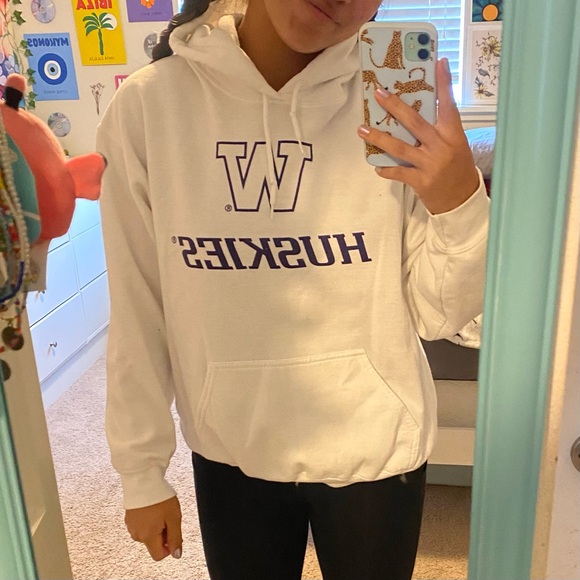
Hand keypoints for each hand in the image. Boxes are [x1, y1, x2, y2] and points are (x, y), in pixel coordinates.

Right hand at [125, 496, 182, 560]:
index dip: (169, 548)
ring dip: (155, 527)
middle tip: (167, 518)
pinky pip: (141, 526)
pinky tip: (152, 509)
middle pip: (153, 544)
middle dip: (162, 534)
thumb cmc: (159, 497)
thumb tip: (176, 554)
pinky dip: (148, 521)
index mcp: (148, 536)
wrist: (144, 481)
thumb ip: (176, 538)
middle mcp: (137, 535)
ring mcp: (131, 527)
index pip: (158, 556)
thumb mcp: (174, 518)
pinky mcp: (129, 519)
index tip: (172, 534)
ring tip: (159, 511)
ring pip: (147, 535)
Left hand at [357, 58, 479, 214]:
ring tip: (362, 129)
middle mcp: (441, 147)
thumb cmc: (457, 168)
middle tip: (378, 94)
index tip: (438, 62)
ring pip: (400, 148)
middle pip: (415, 122)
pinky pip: (399, 172)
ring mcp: (430, 164)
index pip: (448, 104)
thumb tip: (413, 113)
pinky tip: (377, 166)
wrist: (461, 200)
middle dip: (395, 106)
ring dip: (379, 137)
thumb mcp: (455, 144)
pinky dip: (387, 169)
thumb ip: (439, 130)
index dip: (444, 84)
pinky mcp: (421, 181)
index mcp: (453, 134)